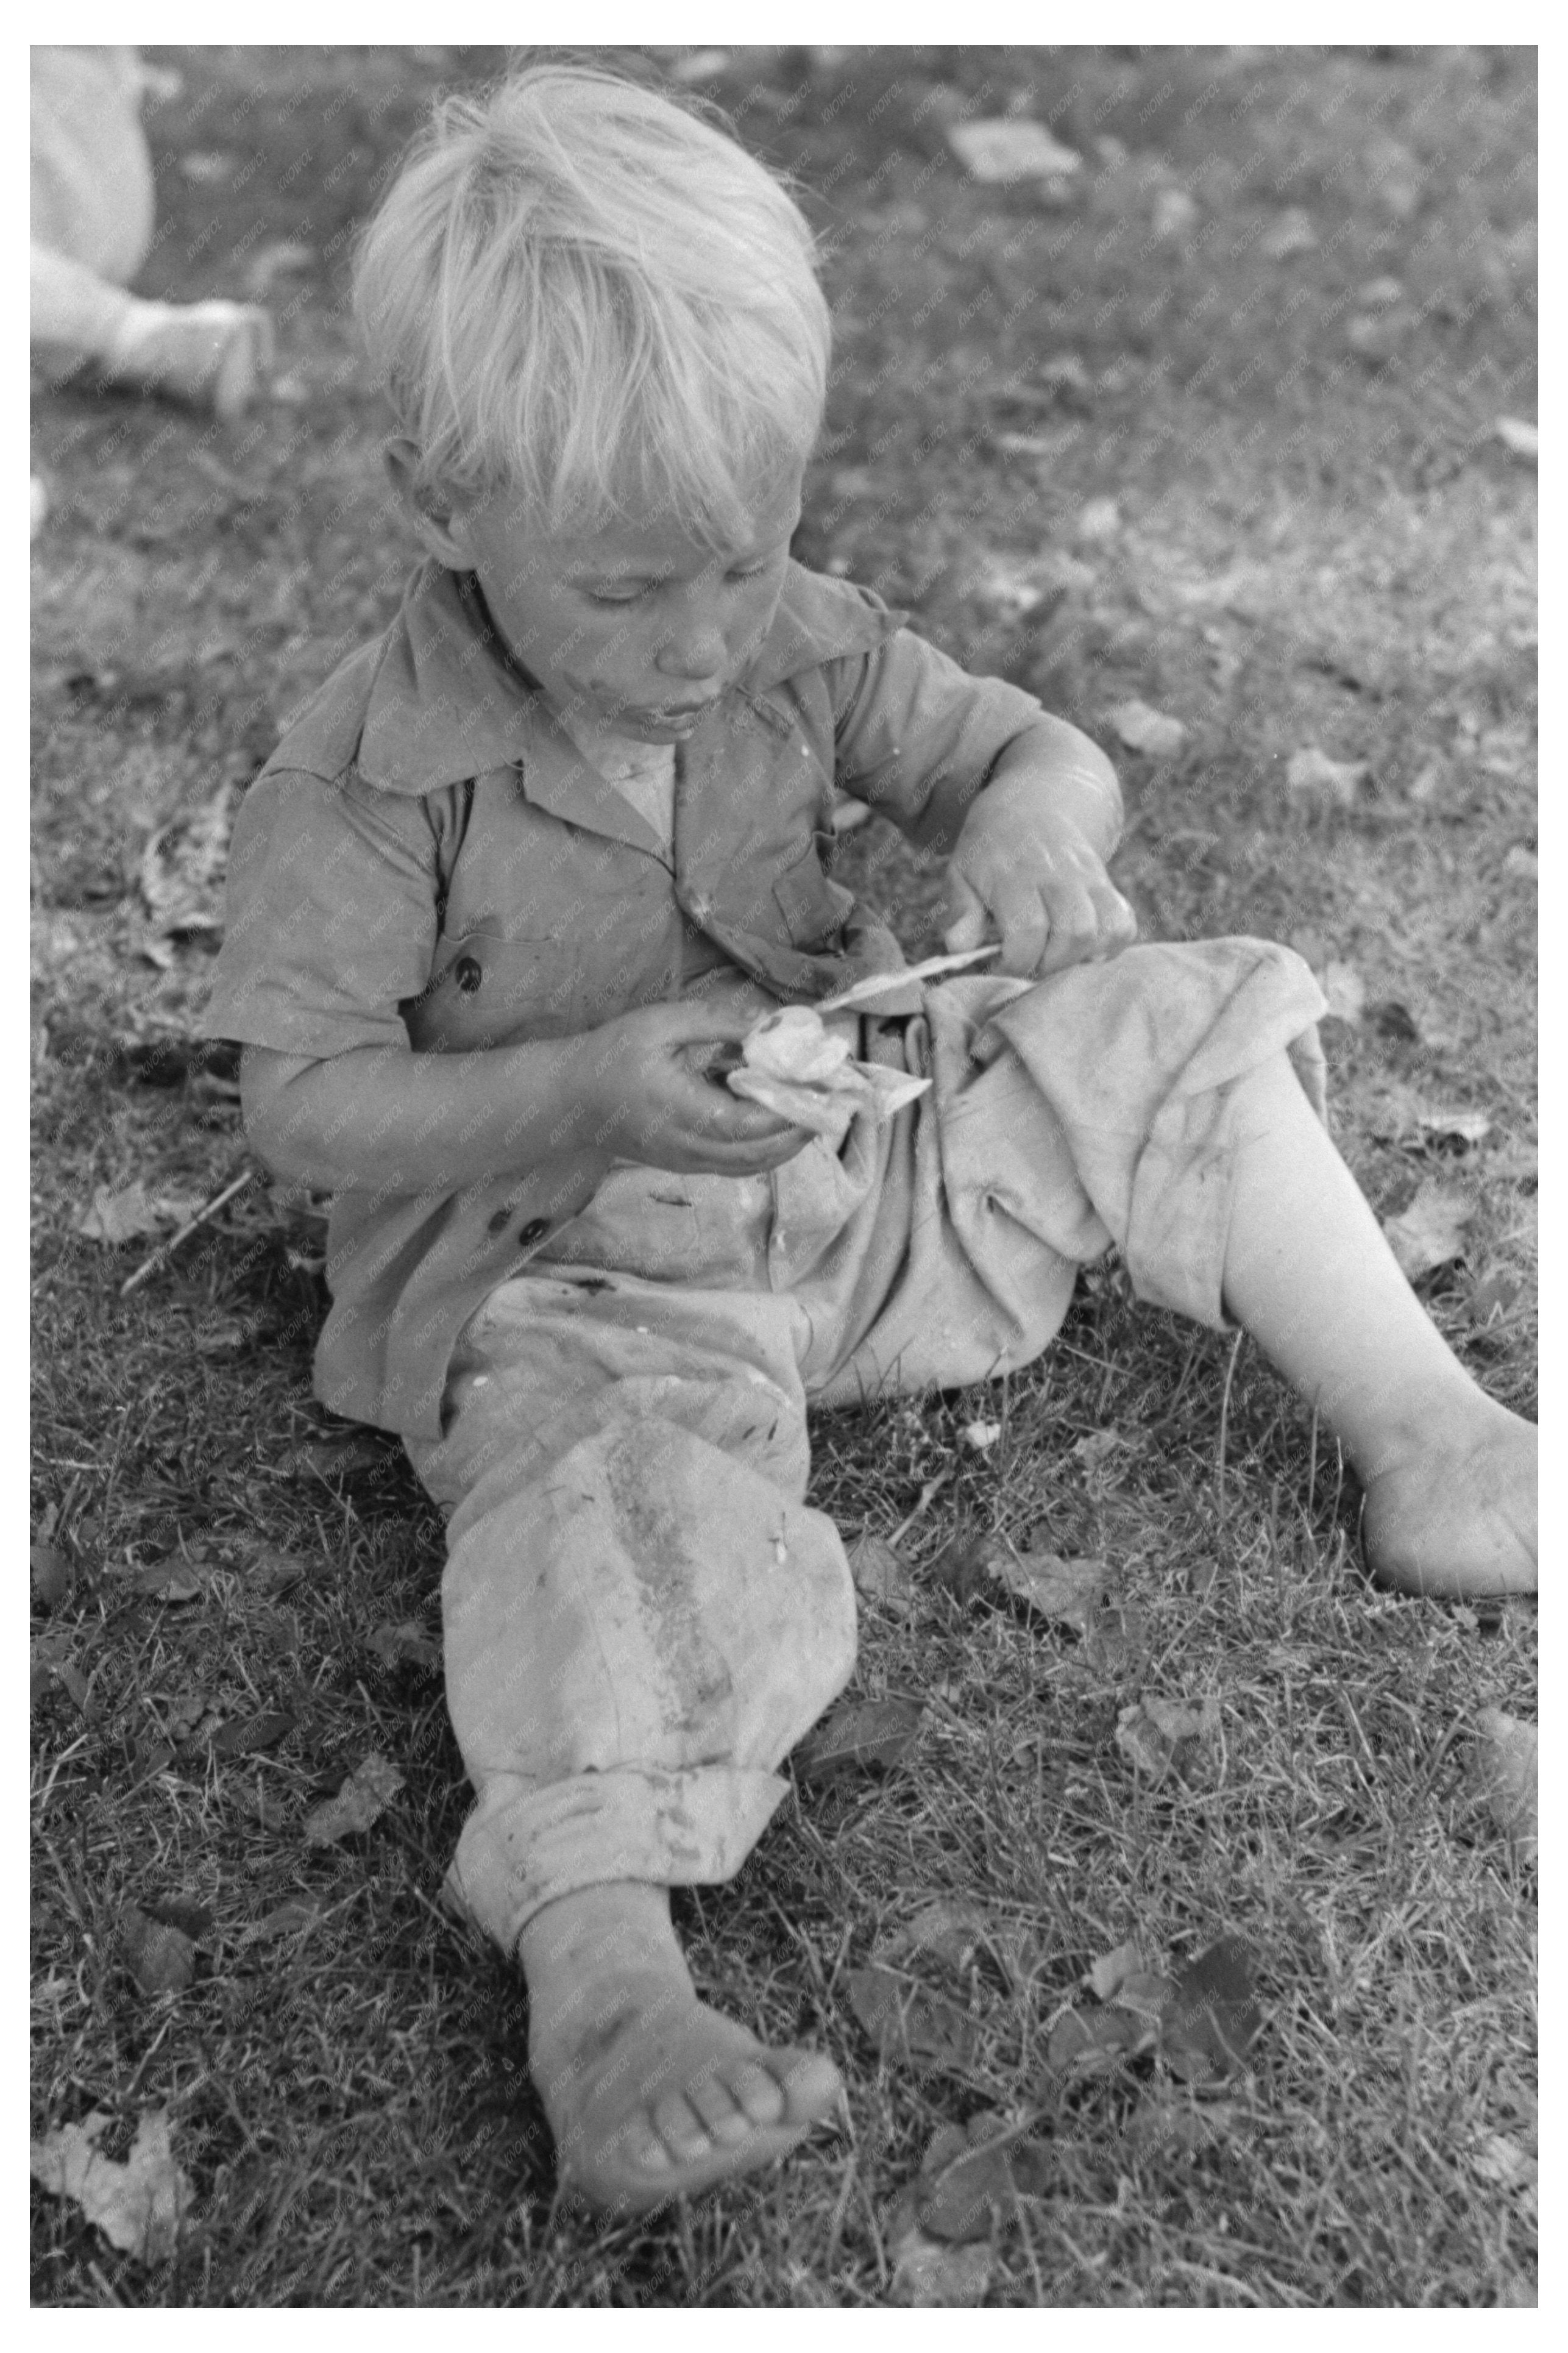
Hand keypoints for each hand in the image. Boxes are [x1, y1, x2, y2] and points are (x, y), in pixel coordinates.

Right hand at [581, 997, 811, 1175]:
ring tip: (816, 1113)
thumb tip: (767, 1025)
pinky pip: (737, 1166)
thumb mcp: (659, 1024)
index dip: (791, 1112)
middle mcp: (688, 1145)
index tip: (823, 1089)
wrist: (568, 1100)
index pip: (750, 1124)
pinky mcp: (685, 1165)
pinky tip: (782, 1125)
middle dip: (802, 1130)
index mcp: (681, 1109)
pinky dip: (767, 1150)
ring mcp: (687, 1161)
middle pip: (760, 1153)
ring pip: (752, 1165)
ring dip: (789, 1144)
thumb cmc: (611, 1055)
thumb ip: (716, 1023)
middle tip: (834, 1103)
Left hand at [941, 776, 1137, 977]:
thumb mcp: (961, 872)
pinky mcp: (1105, 882)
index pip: (1027, 930)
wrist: (1032, 802)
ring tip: (1053, 958)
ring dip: (1079, 958)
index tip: (1000, 966)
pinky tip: (1083, 948)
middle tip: (1028, 964)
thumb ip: (960, 912)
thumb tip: (959, 946)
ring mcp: (1086, 877)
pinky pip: (1123, 922)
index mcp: (1014, 874)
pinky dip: (1109, 945)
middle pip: (1072, 934)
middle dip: (1049, 965)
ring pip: (1102, 929)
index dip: (1015, 961)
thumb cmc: (989, 848)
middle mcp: (1056, 874)